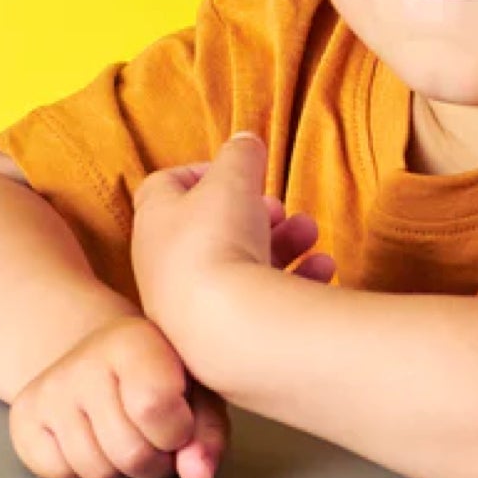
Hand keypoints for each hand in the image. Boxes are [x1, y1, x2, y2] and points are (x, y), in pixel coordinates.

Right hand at [8, 314, 228, 477]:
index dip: (177, 432)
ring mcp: (48, 389)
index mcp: (132, 341)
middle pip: (129, 453)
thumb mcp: (197, 394)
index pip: (154, 408)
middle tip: (154, 439)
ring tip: (126, 439)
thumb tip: (197, 476)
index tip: (180, 422)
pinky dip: (80, 472)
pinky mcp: (22, 415)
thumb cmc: (159, 379)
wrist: (98, 358)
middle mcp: (83, 359)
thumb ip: (206, 434)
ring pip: (96, 472)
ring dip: (120, 471)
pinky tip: (91, 440)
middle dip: (153, 461)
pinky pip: (58, 473)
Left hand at [131, 132, 334, 361]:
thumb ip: (240, 153)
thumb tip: (245, 139)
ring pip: (239, 265)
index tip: (240, 169)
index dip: (204, 171)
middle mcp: (163, 267)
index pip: (166, 185)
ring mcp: (189, 307)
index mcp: (154, 221)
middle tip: (280, 210)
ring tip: (311, 235)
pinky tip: (323, 270)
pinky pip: (257, 305)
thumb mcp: (233, 177)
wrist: (225, 331)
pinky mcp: (220, 338)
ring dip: (281, 244)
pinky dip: (291, 283)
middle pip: (211, 228)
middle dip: (254, 213)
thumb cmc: (217, 242)